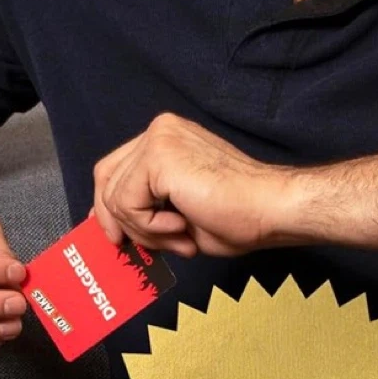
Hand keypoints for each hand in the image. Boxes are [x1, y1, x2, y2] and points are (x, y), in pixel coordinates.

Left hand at [92, 113, 290, 257]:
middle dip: (120, 222)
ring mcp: (157, 139)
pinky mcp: (158, 155)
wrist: (271, 210)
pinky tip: (181, 225)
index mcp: (166, 138)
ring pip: (116, 198)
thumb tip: (111, 229)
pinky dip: (150, 226)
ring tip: (180, 237)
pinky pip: (127, 203)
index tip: (114, 235)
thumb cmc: (238, 215)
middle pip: (106, 180)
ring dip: (145, 231)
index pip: (115, 169)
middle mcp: (159, 130)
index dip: (106, 205)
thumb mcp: (175, 214)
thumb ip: (144, 211)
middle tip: (142, 247)